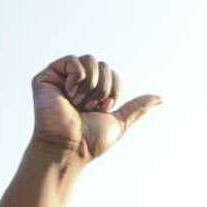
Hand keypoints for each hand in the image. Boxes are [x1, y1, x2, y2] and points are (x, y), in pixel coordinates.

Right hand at [30, 54, 160, 162]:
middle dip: (104, 88)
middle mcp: (76, 83)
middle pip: (103, 65)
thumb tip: (160, 98)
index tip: (103, 109)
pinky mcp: (45, 78)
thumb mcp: (120, 121)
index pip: (112, 74)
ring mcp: (60, 80)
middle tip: (90, 107)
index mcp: (91, 92)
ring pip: (89, 60)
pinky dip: (77, 77)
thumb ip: (137, 107)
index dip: (114, 90)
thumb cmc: (90, 139)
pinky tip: (69, 94)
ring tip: (79, 102)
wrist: (69, 147)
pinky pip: (71, 60)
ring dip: (92, 84)